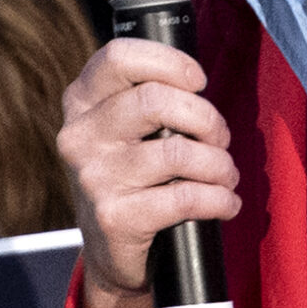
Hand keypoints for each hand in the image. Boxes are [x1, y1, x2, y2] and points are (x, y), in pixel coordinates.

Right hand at [57, 36, 238, 302]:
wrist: (110, 250)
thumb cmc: (132, 177)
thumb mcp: (125, 129)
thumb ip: (150, 97)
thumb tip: (198, 82)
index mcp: (82, 103)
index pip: (118, 57)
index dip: (169, 62)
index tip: (198, 81)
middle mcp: (81, 136)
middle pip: (155, 100)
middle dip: (206, 119)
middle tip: (219, 140)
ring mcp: (94, 177)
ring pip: (178, 152)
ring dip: (219, 165)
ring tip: (224, 176)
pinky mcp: (114, 217)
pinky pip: (186, 197)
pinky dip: (220, 200)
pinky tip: (225, 204)